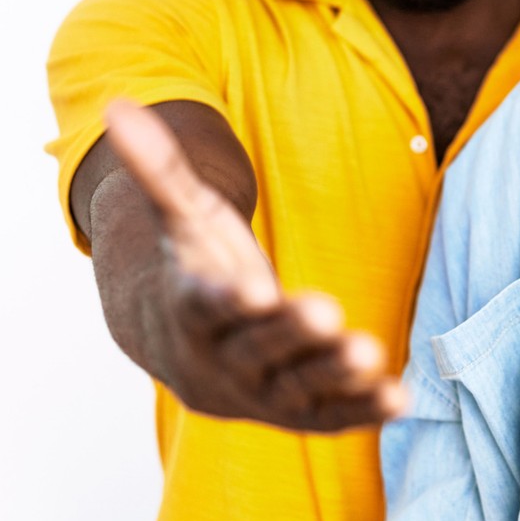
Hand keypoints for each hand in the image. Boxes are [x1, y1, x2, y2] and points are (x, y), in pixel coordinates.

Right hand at [100, 98, 407, 430]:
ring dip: (335, 374)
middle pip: (257, 348)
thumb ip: (159, 169)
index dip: (227, 301)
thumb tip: (118, 104)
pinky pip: (331, 416)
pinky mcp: (298, 411)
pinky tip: (401, 397)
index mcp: (190, 310)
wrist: (183, 346)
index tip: (250, 290)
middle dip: (292, 333)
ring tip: (372, 354)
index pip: (205, 307)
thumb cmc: (190, 265)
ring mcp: (260, 392)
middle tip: (328, 312)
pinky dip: (363, 408)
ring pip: (297, 388)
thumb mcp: (180, 217)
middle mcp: (221, 359)